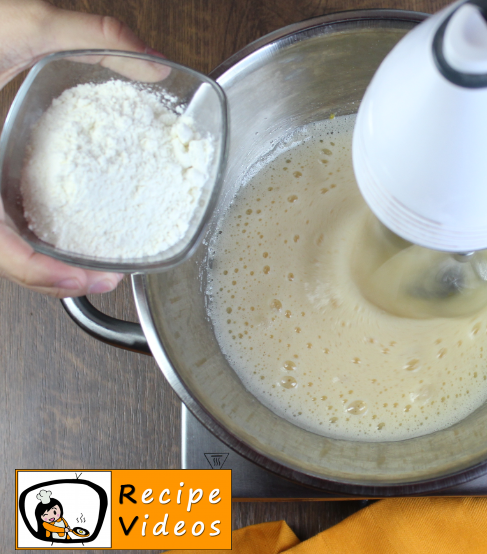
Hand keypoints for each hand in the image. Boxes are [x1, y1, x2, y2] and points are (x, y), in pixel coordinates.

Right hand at [0, 0, 162, 297]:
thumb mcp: (19, 23)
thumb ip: (87, 34)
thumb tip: (155, 65)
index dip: (41, 271)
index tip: (88, 278)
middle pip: (8, 255)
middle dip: (56, 277)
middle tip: (106, 278)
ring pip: (7, 242)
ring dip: (49, 263)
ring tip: (97, 267)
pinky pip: (8, 218)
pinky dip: (39, 235)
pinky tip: (74, 227)